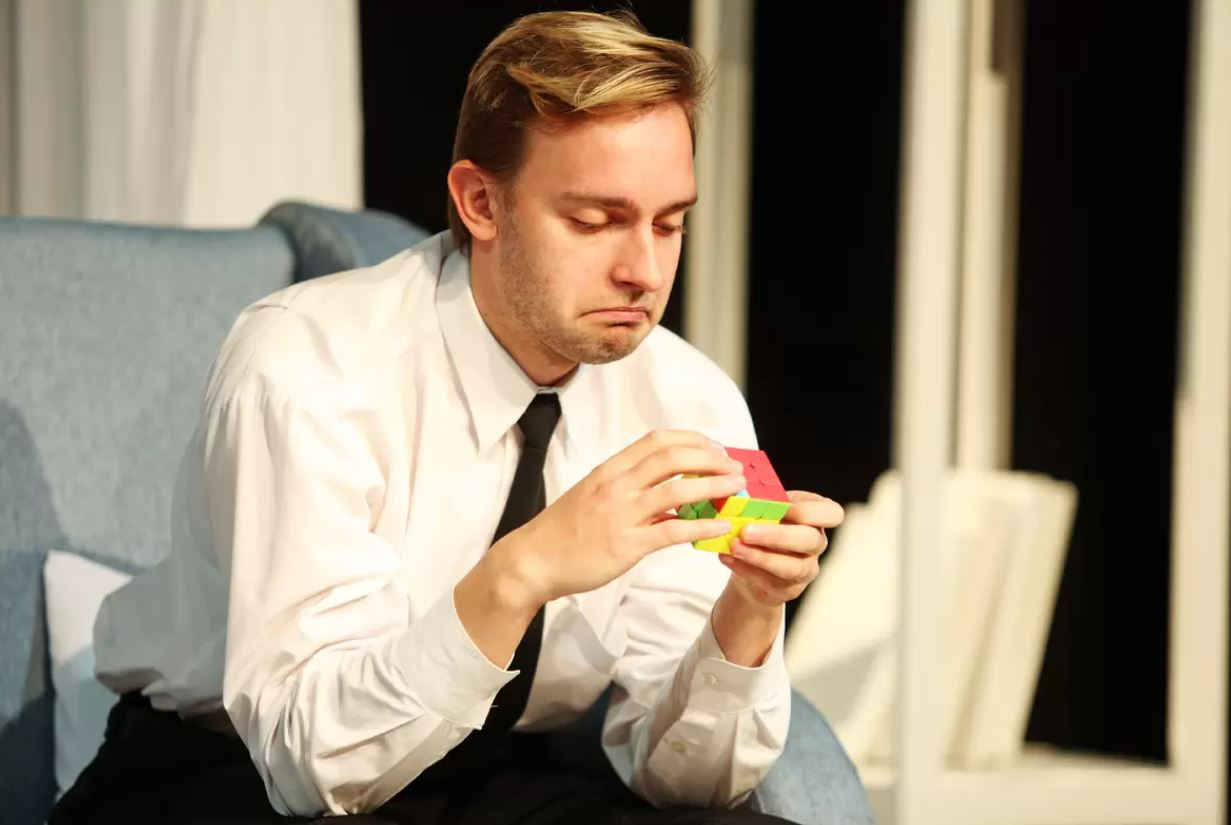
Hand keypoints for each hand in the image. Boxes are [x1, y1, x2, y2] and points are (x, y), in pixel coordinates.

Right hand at [498, 430, 747, 605]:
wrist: (532, 560)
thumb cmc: (563, 531)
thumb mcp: (593, 495)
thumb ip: (627, 488)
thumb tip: (667, 492)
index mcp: (610, 469)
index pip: (657, 440)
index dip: (692, 439)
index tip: (713, 446)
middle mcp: (617, 485)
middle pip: (673, 457)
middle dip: (711, 458)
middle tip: (733, 466)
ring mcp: (622, 514)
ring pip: (679, 489)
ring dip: (715, 486)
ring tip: (737, 489)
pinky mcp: (627, 544)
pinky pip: (673, 531)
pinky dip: (703, 526)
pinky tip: (721, 527)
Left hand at [719, 491, 844, 608]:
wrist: (753, 562)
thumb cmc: (764, 525)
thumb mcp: (767, 508)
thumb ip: (764, 502)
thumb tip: (741, 493)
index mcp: (817, 518)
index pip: (832, 513)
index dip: (808, 511)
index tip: (781, 506)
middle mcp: (817, 544)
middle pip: (809, 540)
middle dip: (777, 535)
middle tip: (747, 531)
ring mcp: (806, 569)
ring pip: (792, 567)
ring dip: (760, 556)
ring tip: (734, 546)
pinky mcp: (788, 590)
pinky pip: (769, 582)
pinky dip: (745, 569)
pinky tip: (727, 557)